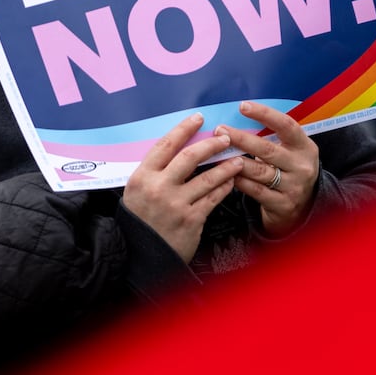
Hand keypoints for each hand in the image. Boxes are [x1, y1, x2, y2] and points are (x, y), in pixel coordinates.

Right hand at [123, 113, 244, 261]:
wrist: (140, 255)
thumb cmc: (140, 220)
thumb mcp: (137, 191)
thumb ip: (154, 172)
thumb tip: (178, 149)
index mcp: (142, 176)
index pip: (166, 145)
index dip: (184, 129)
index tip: (199, 118)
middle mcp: (159, 187)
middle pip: (190, 157)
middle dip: (212, 144)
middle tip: (226, 138)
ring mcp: (176, 204)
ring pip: (208, 177)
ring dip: (226, 166)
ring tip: (238, 160)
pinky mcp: (191, 220)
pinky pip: (213, 198)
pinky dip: (225, 188)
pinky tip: (232, 182)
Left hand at [216, 101, 320, 237]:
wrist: (303, 207)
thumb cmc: (289, 171)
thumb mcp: (290, 152)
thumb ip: (272, 139)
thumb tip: (238, 120)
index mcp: (304, 147)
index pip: (286, 125)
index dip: (265, 114)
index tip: (243, 106)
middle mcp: (301, 166)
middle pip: (267, 149)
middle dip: (241, 138)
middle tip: (220, 130)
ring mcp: (293, 186)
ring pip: (259, 171)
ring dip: (236, 161)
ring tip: (218, 154)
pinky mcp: (282, 204)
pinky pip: (255, 190)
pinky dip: (239, 181)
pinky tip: (227, 174)